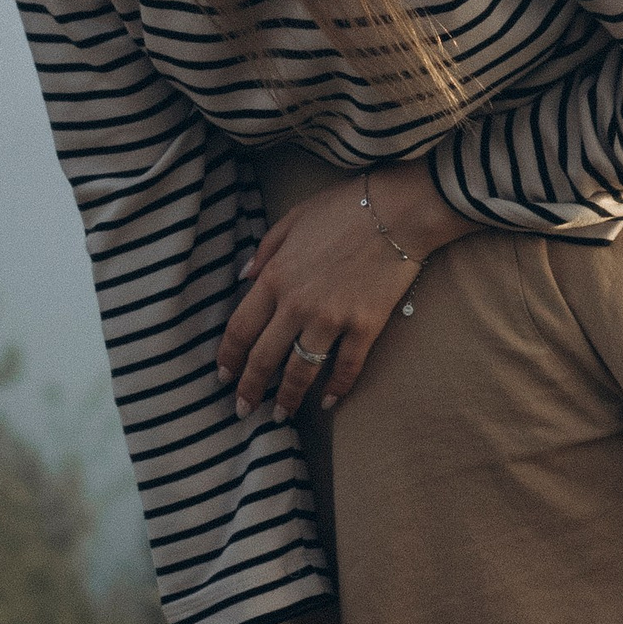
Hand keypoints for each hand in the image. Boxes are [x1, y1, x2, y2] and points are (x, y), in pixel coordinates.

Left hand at [216, 162, 472, 421]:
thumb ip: (265, 249)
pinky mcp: (365, 327)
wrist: (399, 210)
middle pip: (264, 358)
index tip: (223, 376)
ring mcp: (332, 319)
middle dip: (250, 388)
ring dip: (289, 398)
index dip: (229, 357)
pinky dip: (336, 388)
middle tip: (244, 410)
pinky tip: (327, 402)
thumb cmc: (345, 208)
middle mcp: (297, 305)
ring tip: (282, 415)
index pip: (241, 328)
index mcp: (275, 277)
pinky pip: (346, 367)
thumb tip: (244, 276)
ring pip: (301, 371)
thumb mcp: (293, 218)